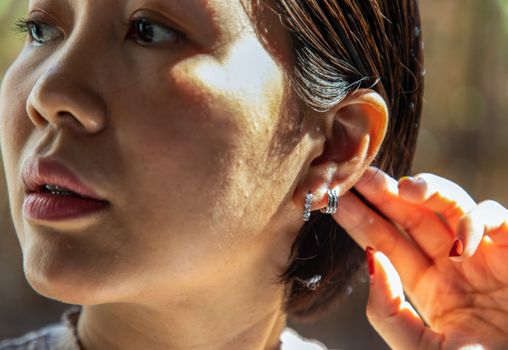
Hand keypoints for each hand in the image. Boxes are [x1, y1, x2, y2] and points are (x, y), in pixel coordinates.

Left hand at [333, 166, 507, 349]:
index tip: (336, 198)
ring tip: (406, 188)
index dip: (360, 219)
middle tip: (359, 174)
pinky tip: (462, 242)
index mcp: (425, 285)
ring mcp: (481, 253)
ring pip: (449, 205)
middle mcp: (450, 263)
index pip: (385, 242)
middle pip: (410, 216)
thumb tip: (369, 260)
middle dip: (384, 193)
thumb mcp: (420, 348)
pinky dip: (480, 220)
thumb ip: (389, 311)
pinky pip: (496, 220)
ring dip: (428, 189)